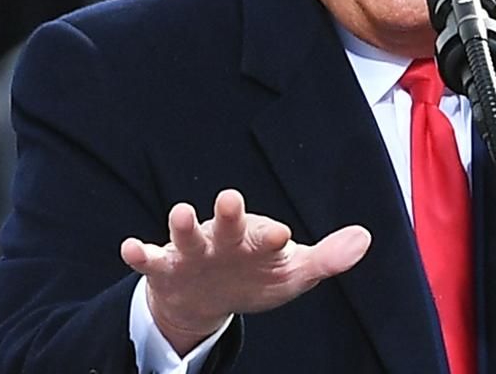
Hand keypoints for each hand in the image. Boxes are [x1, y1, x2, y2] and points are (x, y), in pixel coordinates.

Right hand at [120, 189, 371, 354]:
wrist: (207, 297)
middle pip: (228, 224)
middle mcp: (224, 239)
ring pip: (187, 235)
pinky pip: (150, 259)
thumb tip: (365, 238)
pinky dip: (140, 253)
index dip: (272, 236)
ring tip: (180, 212)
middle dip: (229, 214)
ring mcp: (194, 251)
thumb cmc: (255, 276)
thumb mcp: (293, 273)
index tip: (281, 235)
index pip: (267, 236)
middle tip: (231, 198)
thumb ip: (327, 258)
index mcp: (256, 240)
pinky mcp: (167, 266)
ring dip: (183, 224)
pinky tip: (130, 248)